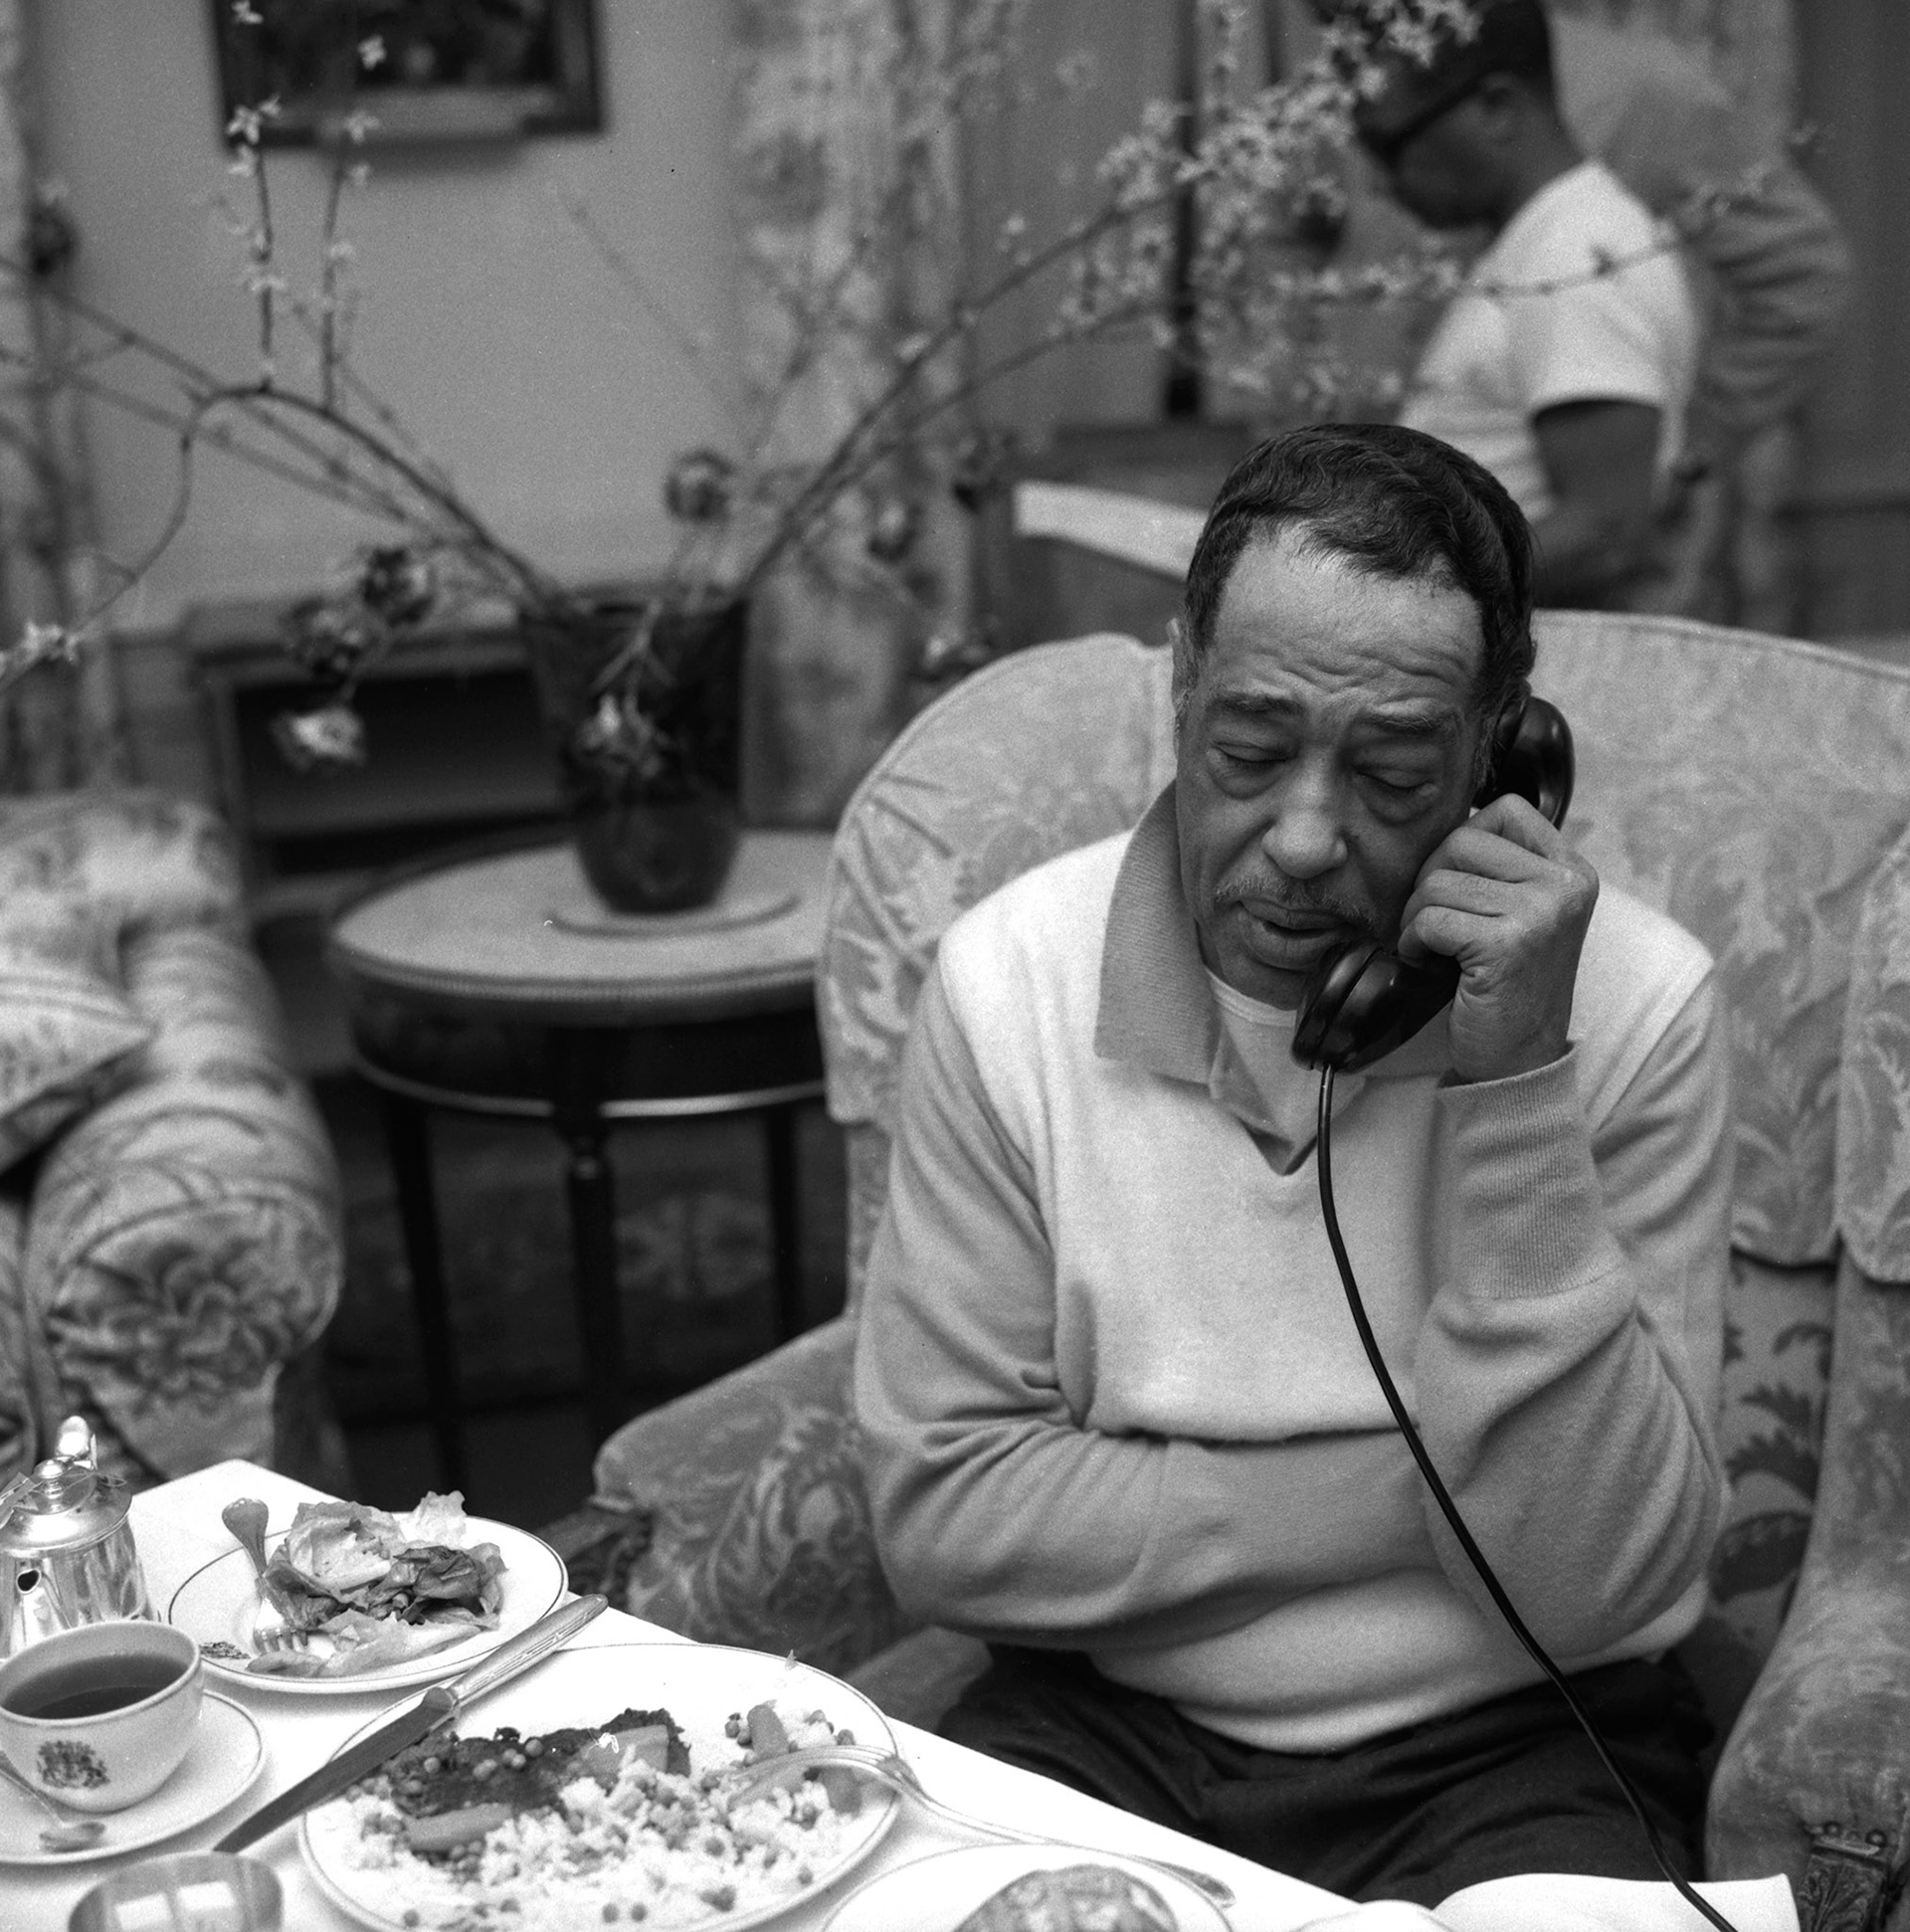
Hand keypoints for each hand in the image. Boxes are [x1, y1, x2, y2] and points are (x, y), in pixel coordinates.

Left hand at [1395, 794, 1598, 1082]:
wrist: (1520, 1058)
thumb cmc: (1508, 983)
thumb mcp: (1523, 913)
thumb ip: (1502, 868)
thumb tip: (1444, 823)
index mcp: (1573, 870)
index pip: (1507, 809)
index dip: (1463, 839)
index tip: (1456, 883)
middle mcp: (1565, 885)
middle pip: (1462, 840)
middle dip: (1429, 879)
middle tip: (1430, 920)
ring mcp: (1541, 913)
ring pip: (1439, 882)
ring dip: (1417, 916)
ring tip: (1430, 946)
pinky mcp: (1507, 944)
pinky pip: (1431, 919)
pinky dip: (1413, 941)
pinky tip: (1425, 962)